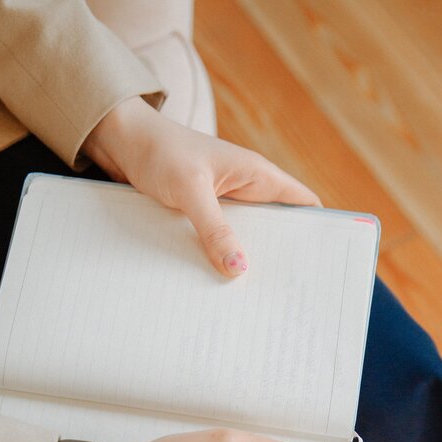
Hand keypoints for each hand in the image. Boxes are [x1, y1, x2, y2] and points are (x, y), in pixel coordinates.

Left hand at [81, 97, 320, 276]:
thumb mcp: (190, 190)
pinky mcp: (201, 216)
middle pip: (276, 230)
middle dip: (281, 259)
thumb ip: (214, 229)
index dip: (317, 232)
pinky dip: (219, 261)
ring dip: (246, 263)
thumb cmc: (159, 151)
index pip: (303, 204)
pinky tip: (215, 286)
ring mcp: (223, 205)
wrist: (120, 141)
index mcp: (256, 176)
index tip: (321, 266)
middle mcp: (245, 190)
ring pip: (246, 240)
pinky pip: (218, 244)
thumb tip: (240, 269)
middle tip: (286, 298)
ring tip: (252, 300)